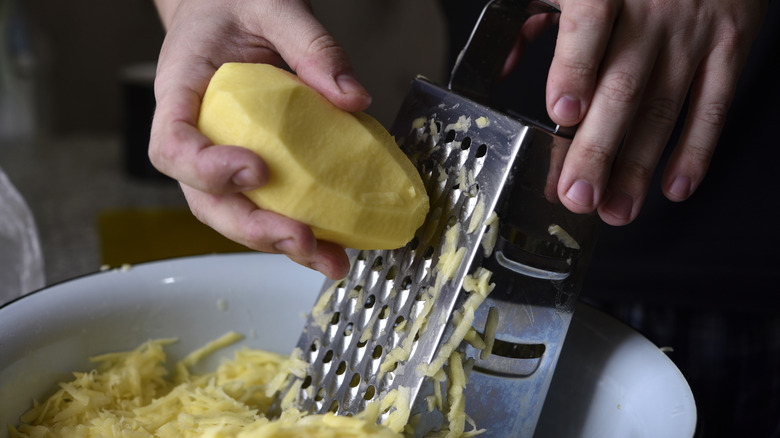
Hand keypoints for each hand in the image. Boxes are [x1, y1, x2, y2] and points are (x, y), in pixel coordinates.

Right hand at [149, 0, 371, 278]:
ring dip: (278, 242)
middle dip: (253, 228)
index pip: (173, 146)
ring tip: (328, 259)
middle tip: (302, 239)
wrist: (225, 7)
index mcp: (180, 92)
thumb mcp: (274, 7)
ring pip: (234, 214)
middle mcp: (194, 134)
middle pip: (204, 200)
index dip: (207, 169)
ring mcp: (220, 156)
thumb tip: (352, 98)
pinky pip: (263, 203)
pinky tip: (331, 241)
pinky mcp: (249, 166)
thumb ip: (311, 45)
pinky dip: (294, 226)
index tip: (256, 170)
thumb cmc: (234, 5)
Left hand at [544, 0, 766, 224]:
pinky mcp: (730, 44)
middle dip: (598, 149)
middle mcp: (651, 10)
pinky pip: (713, 104)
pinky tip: (675, 186)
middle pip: (622, 87)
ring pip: (663, 107)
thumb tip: (503, 66)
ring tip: (616, 209)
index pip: (589, 27)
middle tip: (578, 195)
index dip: (575, 71)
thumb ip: (534, 16)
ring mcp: (692, 31)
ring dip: (638, 167)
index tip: (563, 115)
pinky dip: (696, 150)